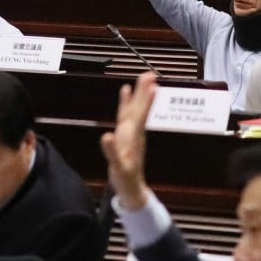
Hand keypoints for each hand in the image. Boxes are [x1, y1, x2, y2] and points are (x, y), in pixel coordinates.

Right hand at [99, 71, 157, 210]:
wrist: (131, 187)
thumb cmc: (125, 178)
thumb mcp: (118, 168)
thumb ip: (112, 152)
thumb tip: (107, 136)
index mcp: (133, 138)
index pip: (140, 116)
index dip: (146, 102)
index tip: (153, 86)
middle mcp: (134, 131)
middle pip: (139, 108)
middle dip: (144, 92)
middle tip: (150, 73)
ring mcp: (130, 132)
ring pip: (135, 109)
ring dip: (138, 93)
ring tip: (143, 77)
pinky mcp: (126, 133)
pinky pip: (125, 113)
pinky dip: (125, 101)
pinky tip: (125, 90)